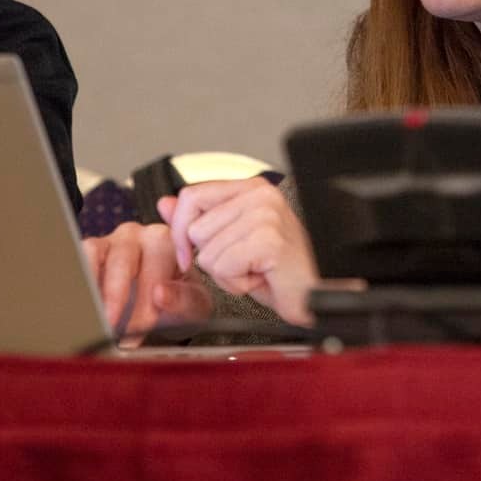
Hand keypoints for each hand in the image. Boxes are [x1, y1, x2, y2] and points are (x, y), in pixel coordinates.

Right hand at [80, 223, 212, 346]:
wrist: (164, 306)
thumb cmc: (180, 300)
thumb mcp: (193, 305)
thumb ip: (184, 299)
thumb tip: (160, 294)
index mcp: (166, 241)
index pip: (156, 260)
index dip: (149, 294)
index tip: (146, 323)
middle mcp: (136, 235)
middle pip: (123, 259)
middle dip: (119, 299)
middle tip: (118, 330)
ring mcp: (108, 241)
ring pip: (93, 253)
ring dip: (93, 290)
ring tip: (96, 321)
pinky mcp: (87, 253)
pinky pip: (75, 261)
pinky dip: (79, 287)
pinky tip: (83, 312)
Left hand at [163, 177, 317, 325]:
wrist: (316, 292)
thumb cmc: (279, 268)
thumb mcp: (231, 240)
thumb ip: (198, 219)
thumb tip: (164, 204)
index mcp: (250, 188)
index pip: (191, 195)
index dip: (180, 230)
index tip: (187, 254)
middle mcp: (260, 195)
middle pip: (195, 229)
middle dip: (212, 258)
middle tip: (244, 262)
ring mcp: (266, 215)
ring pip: (208, 253)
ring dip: (227, 274)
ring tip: (255, 269)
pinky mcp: (269, 240)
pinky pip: (224, 267)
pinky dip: (237, 283)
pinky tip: (261, 277)